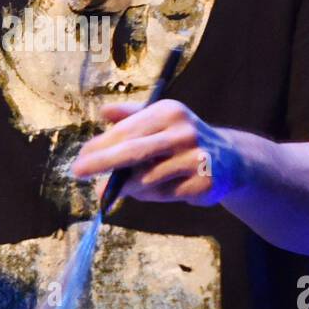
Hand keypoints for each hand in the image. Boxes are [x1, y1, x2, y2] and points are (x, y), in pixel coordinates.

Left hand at [70, 99, 245, 206]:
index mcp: (168, 111)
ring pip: (145, 179)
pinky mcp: (203, 182)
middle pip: (132, 152)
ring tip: (130, 186)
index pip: (127, 130)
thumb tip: (103, 112)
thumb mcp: (160, 121)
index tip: (80, 158)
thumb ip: (130, 117)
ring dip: (130, 187)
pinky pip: (163, 195)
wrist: (230, 160)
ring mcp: (195, 157)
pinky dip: (151, 196)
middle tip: (78, 173)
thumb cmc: (182, 140)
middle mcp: (183, 131)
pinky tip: (155, 191)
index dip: (100, 146)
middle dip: (101, 164)